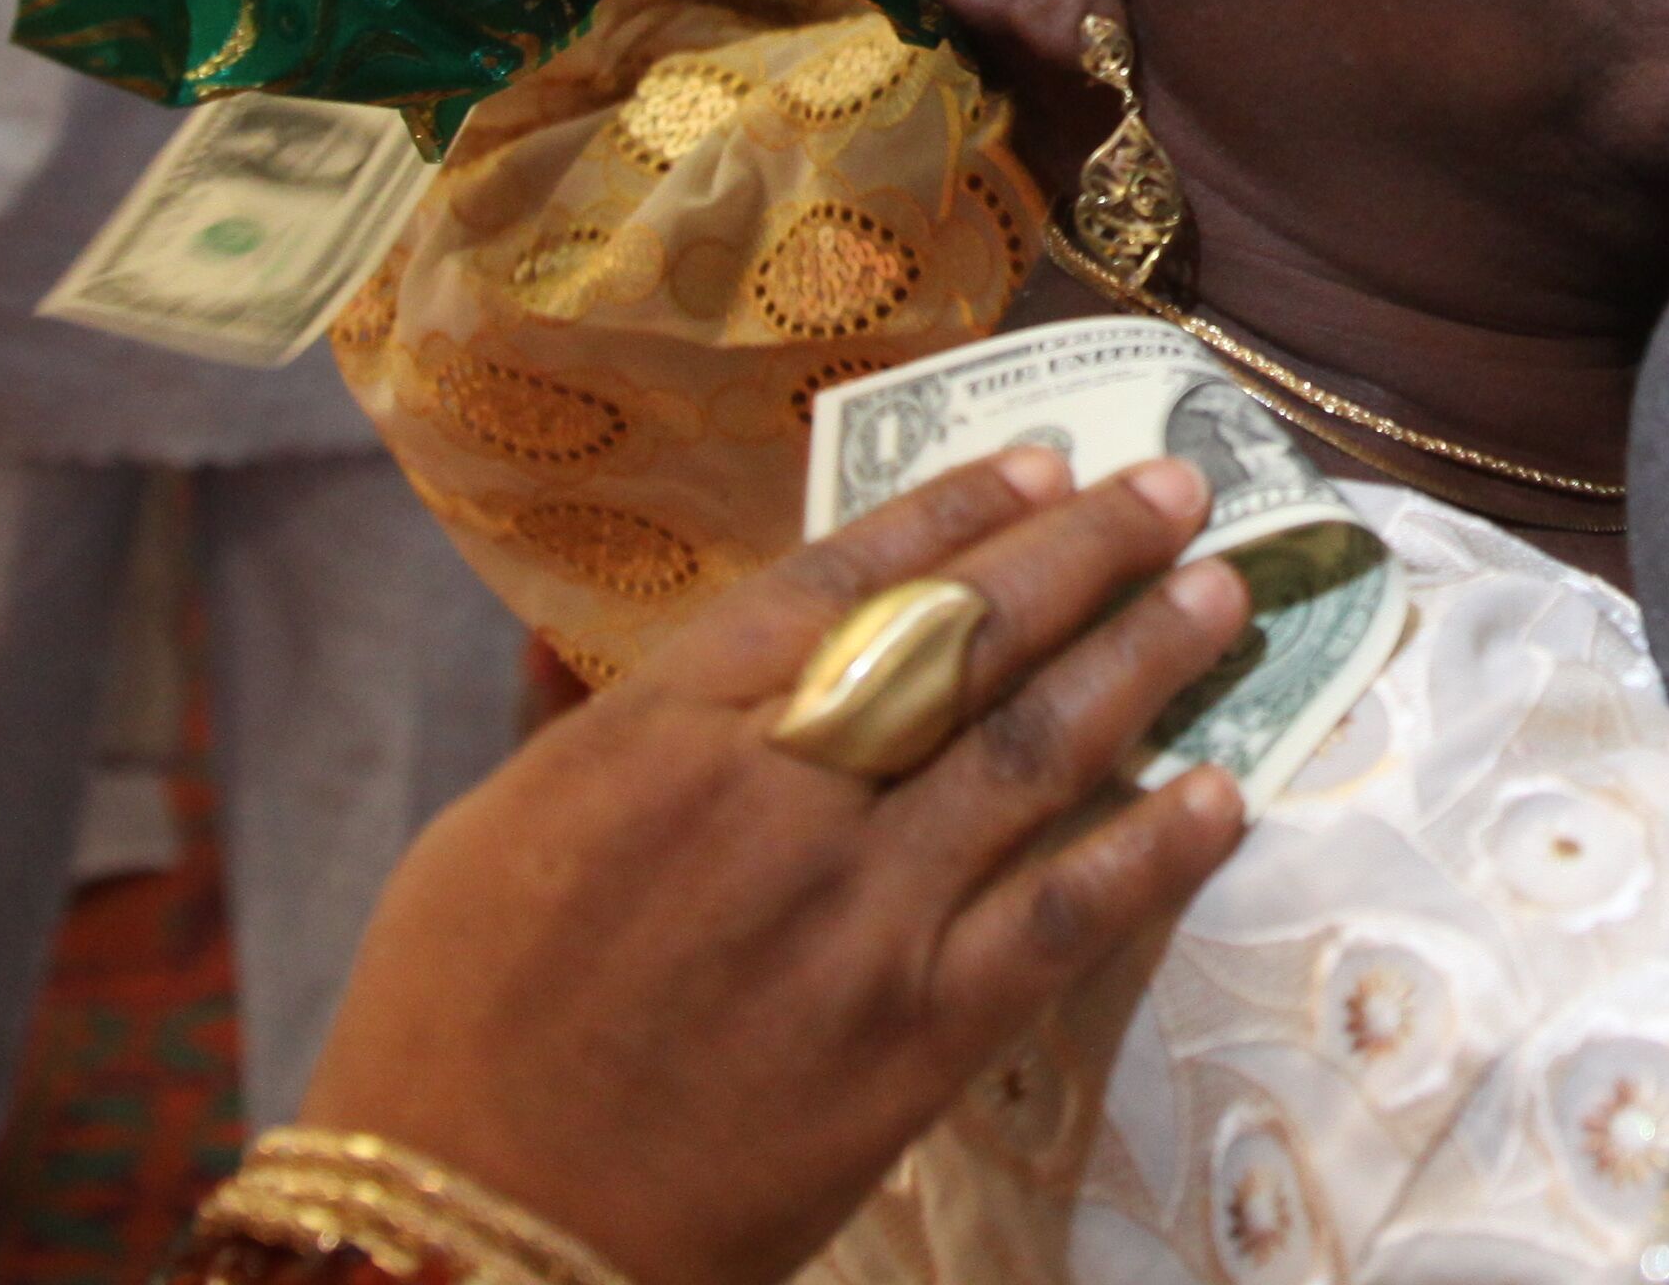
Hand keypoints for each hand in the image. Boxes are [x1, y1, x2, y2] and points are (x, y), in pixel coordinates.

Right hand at [297, 452, 1252, 1284]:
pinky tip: (1221, 794)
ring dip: (1143, 660)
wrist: (460, 1241)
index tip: (1039, 461)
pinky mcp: (914, 1034)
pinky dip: (1152, 849)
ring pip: (1034, 749)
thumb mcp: (488, 838)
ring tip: (1220, 595)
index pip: (841, 582)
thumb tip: (630, 640)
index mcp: (658, 736)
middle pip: (964, 637)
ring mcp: (856, 913)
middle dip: (1083, 550)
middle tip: (1176, 489)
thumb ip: (595, 730)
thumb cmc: (447, 1037)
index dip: (954, 512)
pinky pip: (1063, 917)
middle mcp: (774, 798)